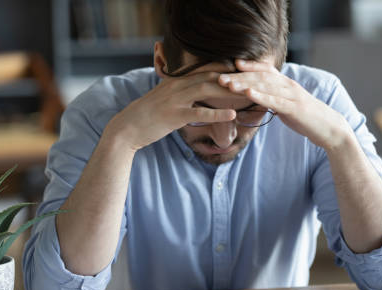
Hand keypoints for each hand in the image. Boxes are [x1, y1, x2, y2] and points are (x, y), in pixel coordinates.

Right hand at [103, 72, 237, 151]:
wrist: (127, 127)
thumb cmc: (148, 116)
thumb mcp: (166, 99)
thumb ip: (182, 93)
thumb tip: (196, 92)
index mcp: (177, 81)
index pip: (206, 71)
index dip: (227, 70)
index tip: (245, 73)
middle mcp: (178, 86)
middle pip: (211, 77)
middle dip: (233, 79)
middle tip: (254, 82)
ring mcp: (176, 100)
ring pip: (207, 91)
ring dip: (230, 92)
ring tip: (249, 95)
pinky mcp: (174, 116)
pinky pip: (198, 113)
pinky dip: (217, 114)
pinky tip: (232, 115)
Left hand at [218, 59, 354, 150]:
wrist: (328, 128)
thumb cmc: (306, 118)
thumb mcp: (287, 105)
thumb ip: (274, 99)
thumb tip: (259, 98)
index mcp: (286, 84)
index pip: (265, 70)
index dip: (248, 66)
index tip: (231, 64)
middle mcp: (288, 85)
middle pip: (259, 77)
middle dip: (239, 76)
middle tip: (219, 76)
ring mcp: (292, 95)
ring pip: (264, 86)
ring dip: (244, 84)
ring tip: (228, 84)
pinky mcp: (294, 107)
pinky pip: (275, 100)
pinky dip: (260, 96)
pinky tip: (248, 93)